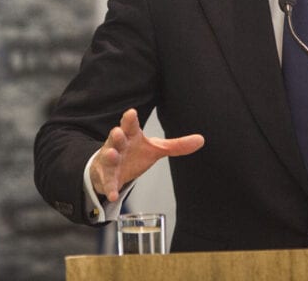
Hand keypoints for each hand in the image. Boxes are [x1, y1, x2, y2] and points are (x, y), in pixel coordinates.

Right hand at [89, 108, 204, 201]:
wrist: (111, 167)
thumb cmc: (134, 153)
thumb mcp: (155, 148)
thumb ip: (177, 145)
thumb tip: (201, 139)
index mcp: (131, 135)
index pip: (130, 125)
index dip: (130, 119)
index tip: (131, 113)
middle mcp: (119, 145)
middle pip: (116, 138)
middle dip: (116, 135)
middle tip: (118, 132)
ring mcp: (110, 160)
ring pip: (108, 156)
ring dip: (110, 155)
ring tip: (113, 154)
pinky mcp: (106, 177)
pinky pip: (108, 182)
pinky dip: (110, 188)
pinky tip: (113, 194)